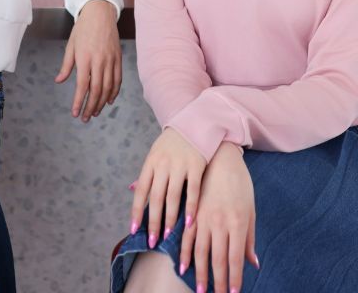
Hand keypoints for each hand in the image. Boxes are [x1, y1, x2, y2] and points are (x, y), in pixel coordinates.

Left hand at [55, 0, 120, 120]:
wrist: (100, 14)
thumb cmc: (82, 29)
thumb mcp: (71, 46)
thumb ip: (66, 65)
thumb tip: (59, 81)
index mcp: (84, 58)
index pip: (82, 86)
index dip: (79, 102)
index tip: (75, 113)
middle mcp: (99, 61)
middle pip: (96, 90)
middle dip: (91, 107)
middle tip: (86, 118)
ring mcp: (111, 60)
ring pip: (108, 87)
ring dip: (102, 103)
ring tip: (95, 112)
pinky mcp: (118, 59)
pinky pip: (118, 80)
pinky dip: (114, 92)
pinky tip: (109, 100)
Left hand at [130, 127, 205, 248]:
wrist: (192, 123)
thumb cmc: (170, 145)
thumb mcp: (154, 155)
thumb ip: (147, 174)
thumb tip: (132, 190)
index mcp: (150, 164)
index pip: (141, 191)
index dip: (137, 211)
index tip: (134, 230)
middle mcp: (162, 165)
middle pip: (156, 197)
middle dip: (153, 221)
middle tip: (152, 241)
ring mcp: (179, 165)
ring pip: (173, 196)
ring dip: (170, 218)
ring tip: (168, 236)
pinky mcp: (196, 166)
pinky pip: (193, 190)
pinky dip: (191, 207)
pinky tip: (189, 222)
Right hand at [183, 142, 258, 292]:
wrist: (219, 155)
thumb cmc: (239, 183)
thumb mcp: (249, 209)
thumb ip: (249, 237)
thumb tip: (253, 263)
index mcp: (237, 223)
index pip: (235, 259)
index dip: (234, 279)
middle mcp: (219, 222)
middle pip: (217, 259)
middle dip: (218, 282)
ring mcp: (203, 216)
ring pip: (199, 250)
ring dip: (199, 272)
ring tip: (199, 289)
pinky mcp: (191, 209)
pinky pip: (185, 235)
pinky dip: (183, 252)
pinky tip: (182, 265)